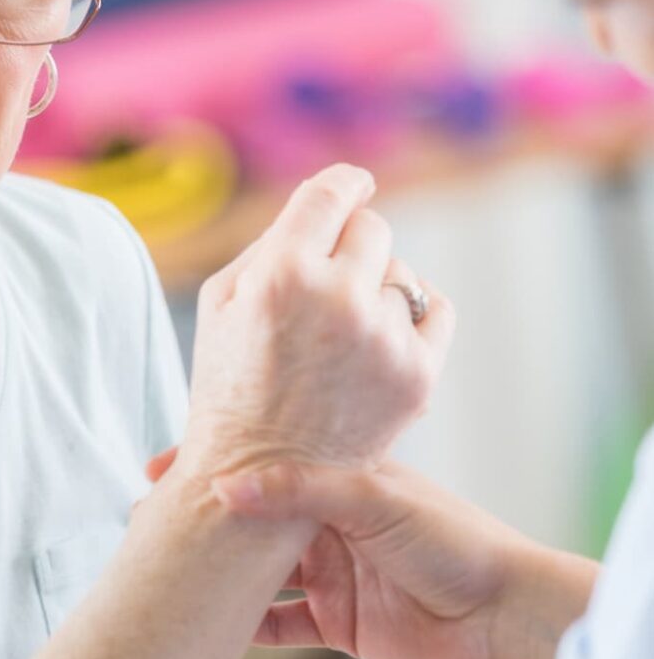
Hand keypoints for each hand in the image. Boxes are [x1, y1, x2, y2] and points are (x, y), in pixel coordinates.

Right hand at [145, 453, 596, 658]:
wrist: (501, 613)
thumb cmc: (453, 539)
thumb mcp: (376, 498)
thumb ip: (301, 489)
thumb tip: (226, 487)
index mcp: (340, 477)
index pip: (264, 462)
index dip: (215, 463)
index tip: (161, 466)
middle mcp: (328, 522)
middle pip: (252, 519)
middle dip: (203, 519)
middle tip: (146, 519)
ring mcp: (329, 573)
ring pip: (256, 572)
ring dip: (217, 573)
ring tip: (167, 570)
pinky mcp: (334, 623)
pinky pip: (276, 624)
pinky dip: (242, 627)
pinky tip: (205, 626)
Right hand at [176, 167, 453, 491]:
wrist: (258, 475)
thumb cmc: (231, 382)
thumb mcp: (222, 301)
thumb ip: (272, 241)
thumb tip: (330, 200)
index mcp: (282, 274)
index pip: (331, 194)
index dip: (345, 183)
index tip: (354, 185)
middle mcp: (339, 300)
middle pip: (372, 229)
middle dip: (351, 248)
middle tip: (328, 284)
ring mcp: (383, 339)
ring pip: (401, 272)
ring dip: (376, 289)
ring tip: (340, 335)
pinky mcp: (417, 374)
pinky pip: (435, 308)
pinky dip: (412, 316)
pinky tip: (380, 338)